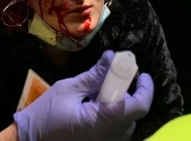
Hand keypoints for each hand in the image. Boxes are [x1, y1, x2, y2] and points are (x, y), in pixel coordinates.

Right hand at [13, 50, 153, 140]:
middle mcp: (112, 136)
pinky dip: (109, 116)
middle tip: (108, 77)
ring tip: (95, 93)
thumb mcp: (69, 90)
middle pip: (132, 112)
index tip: (140, 73)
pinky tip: (91, 107)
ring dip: (116, 105)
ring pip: (124, 123)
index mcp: (105, 121)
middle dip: (124, 92)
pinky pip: (114, 132)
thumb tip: (114, 57)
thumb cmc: (45, 117)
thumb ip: (95, 75)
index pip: (140, 105)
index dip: (145, 88)